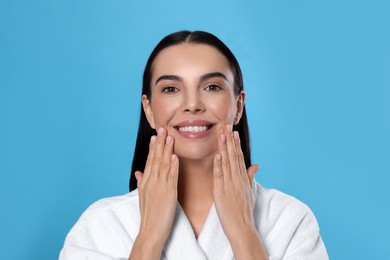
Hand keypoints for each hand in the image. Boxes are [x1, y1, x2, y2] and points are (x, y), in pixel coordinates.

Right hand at [134, 127, 178, 244]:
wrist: (151, 230)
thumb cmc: (148, 214)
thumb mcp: (142, 196)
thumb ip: (141, 182)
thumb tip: (138, 172)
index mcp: (145, 182)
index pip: (150, 161)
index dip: (153, 148)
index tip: (156, 136)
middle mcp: (151, 182)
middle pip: (156, 159)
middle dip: (160, 143)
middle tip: (163, 129)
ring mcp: (160, 187)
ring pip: (163, 165)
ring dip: (166, 150)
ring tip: (169, 137)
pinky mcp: (169, 193)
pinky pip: (171, 177)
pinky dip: (173, 166)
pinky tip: (174, 156)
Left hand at [212, 125, 258, 238]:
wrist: (242, 228)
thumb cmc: (244, 212)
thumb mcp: (250, 192)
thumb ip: (250, 177)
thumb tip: (256, 165)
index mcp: (243, 179)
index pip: (239, 158)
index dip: (236, 144)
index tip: (233, 131)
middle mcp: (238, 180)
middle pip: (234, 157)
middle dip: (230, 140)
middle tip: (227, 125)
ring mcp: (230, 186)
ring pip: (227, 163)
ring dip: (224, 148)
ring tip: (222, 134)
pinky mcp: (222, 193)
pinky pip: (220, 177)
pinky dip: (219, 165)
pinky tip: (218, 155)